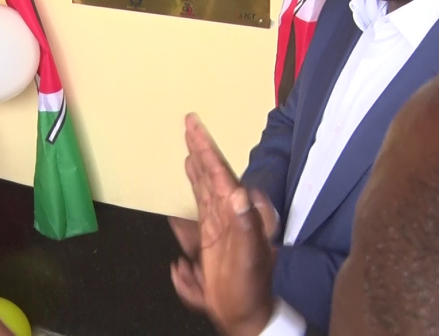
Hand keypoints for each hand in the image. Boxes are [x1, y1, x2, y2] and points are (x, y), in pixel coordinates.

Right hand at [171, 113, 276, 335]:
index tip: (194, 127)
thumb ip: (246, 225)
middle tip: (189, 124)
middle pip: (211, 173)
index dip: (206, 148)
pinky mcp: (209, 238)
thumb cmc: (250, 286)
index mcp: (236, 211)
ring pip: (204, 186)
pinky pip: (197, 207)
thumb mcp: (251, 256)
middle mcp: (227, 212)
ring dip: (196, 165)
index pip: (219, 173)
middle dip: (200, 148)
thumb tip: (240, 193)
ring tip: (189, 146)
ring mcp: (218, 224)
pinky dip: (192, 191)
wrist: (245, 315)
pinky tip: (187, 180)